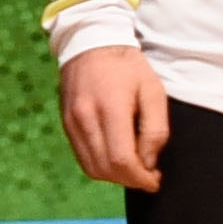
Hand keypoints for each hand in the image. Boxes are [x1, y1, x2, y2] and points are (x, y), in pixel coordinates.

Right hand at [59, 42, 171, 191]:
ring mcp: (72, 123)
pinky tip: (116, 158)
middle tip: (148, 176)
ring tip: (133, 167)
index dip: (141, 178)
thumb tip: (148, 162)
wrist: (91, 43)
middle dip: (130, 180)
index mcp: (110, 109)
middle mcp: (86, 119)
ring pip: (92, 169)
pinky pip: (83, 158)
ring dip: (115, 177)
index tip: (155, 179)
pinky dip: (101, 166)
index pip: (122, 160)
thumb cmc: (128, 67)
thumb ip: (155, 129)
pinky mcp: (67, 125)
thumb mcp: (153, 91)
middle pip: (106, 170)